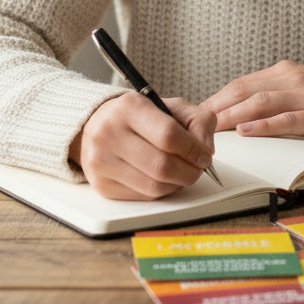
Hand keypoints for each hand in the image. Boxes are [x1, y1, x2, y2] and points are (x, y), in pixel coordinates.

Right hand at [69, 92, 216, 199]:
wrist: (97, 125)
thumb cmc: (139, 116)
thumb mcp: (171, 106)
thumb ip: (198, 120)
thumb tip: (206, 149)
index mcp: (129, 108)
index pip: (168, 135)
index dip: (193, 149)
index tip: (204, 155)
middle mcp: (109, 134)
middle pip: (162, 166)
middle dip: (190, 171)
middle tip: (198, 168)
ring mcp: (102, 162)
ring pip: (154, 186)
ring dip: (178, 183)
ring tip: (184, 172)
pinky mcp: (102, 185)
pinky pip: (143, 197)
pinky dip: (162, 191)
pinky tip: (165, 179)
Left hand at [201, 60, 303, 139]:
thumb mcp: (302, 88)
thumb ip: (275, 96)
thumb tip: (238, 115)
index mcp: (284, 72)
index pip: (238, 85)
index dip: (213, 100)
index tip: (192, 118)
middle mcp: (291, 78)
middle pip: (242, 91)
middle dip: (214, 110)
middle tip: (190, 129)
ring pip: (259, 103)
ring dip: (230, 118)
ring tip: (208, 133)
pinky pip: (287, 119)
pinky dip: (263, 125)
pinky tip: (246, 132)